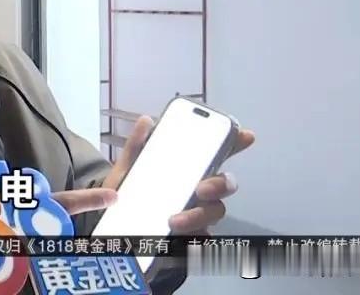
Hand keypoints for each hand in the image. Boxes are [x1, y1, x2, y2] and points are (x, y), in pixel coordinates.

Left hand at [103, 115, 255, 234]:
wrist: (114, 224)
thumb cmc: (129, 191)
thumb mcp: (128, 167)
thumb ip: (137, 146)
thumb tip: (146, 121)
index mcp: (186, 168)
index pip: (214, 153)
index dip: (233, 143)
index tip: (245, 136)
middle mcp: (198, 189)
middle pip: (224, 184)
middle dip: (218, 184)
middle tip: (201, 188)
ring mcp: (197, 212)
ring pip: (214, 212)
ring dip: (197, 215)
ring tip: (173, 220)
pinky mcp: (190, 235)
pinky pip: (201, 237)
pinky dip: (193, 237)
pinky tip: (179, 237)